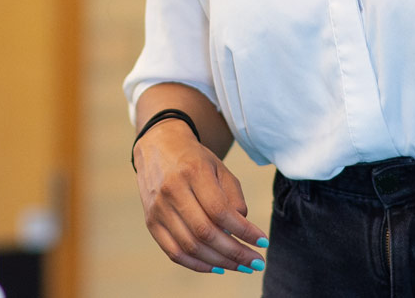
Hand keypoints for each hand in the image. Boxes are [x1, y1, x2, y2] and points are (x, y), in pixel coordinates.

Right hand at [133, 121, 267, 274]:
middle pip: (205, 232)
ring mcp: (158, 208)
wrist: (158, 147)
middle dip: (235, 253)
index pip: (220, 210)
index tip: (263, 241)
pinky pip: (174, 252)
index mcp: (193, 172)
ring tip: (241, 266)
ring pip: (190, 246)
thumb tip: (242, 231)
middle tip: (257, 262)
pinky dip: (197, 265)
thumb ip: (234, 197)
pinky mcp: (151, 222)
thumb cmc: (195, 159)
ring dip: (220, 262)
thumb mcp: (220, 168)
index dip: (243, 231)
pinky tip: (217, 267)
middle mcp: (172, 191)